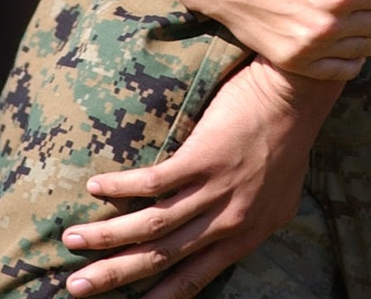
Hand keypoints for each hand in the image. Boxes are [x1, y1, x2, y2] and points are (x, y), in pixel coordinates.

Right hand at [63, 57, 338, 296]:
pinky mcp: (203, 157)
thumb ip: (252, 220)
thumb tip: (232, 235)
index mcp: (247, 235)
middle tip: (78, 288)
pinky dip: (121, 187)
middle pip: (162, 258)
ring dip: (107, 236)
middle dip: (116, 275)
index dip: (160, 297)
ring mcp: (215, 190)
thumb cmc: (290, 138)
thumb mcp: (282, 197)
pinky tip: (96, 186)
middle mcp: (229, 221)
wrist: (298, 92)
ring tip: (73, 239)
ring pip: (152, 225)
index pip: (195, 278)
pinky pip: (153, 182)